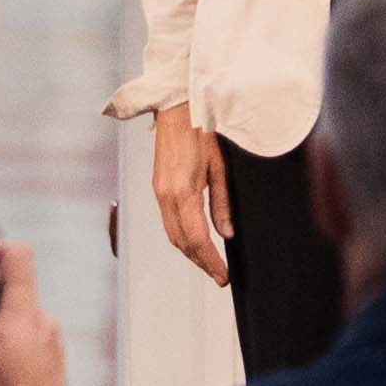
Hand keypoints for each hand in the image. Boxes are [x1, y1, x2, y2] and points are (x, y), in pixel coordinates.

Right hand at [148, 111, 232, 283]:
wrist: (179, 108)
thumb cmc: (203, 131)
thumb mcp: (220, 167)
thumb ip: (222, 203)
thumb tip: (226, 234)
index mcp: (183, 192)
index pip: (197, 239)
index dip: (211, 261)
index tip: (224, 277)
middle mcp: (166, 196)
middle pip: (181, 242)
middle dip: (201, 262)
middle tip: (220, 277)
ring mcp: (159, 192)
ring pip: (172, 235)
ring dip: (190, 253)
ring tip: (210, 264)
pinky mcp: (158, 187)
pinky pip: (168, 221)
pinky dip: (182, 237)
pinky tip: (195, 241)